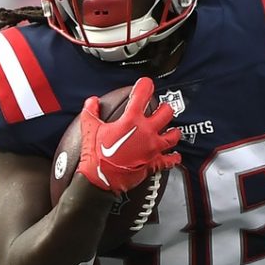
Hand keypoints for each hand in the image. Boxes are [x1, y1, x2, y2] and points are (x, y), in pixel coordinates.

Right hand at [77, 77, 180, 192]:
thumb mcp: (90, 129)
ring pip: (173, 136)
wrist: (101, 181)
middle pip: (166, 113)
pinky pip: (170, 160)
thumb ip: (91, 112)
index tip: (146, 83)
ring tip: (172, 129)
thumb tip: (92, 102)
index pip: (143, 94)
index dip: (145, 85)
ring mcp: (152, 148)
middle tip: (160, 108)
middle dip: (164, 108)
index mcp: (131, 120)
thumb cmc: (96, 156)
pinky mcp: (154, 163)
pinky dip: (173, 157)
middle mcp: (146, 132)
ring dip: (173, 131)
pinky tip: (174, 155)